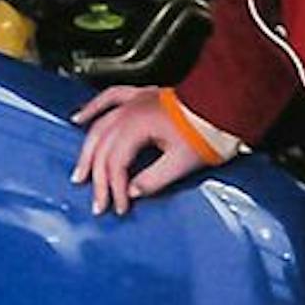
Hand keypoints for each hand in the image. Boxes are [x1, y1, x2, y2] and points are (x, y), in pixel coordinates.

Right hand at [71, 85, 220, 215]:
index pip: (115, 163)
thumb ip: (153, 180)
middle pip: (103, 148)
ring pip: (98, 127)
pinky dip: (91, 109)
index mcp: (137, 125)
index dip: (114, 188)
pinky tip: (80, 118)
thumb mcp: (182, 162)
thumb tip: (132, 191)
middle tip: (98, 201)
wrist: (225, 103)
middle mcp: (129, 111)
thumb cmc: (209, 129)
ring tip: (81, 173)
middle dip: (98, 178)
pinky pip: (108, 99)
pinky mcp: (140, 97)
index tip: (119, 207)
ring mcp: (133, 102)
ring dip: (87, 152)